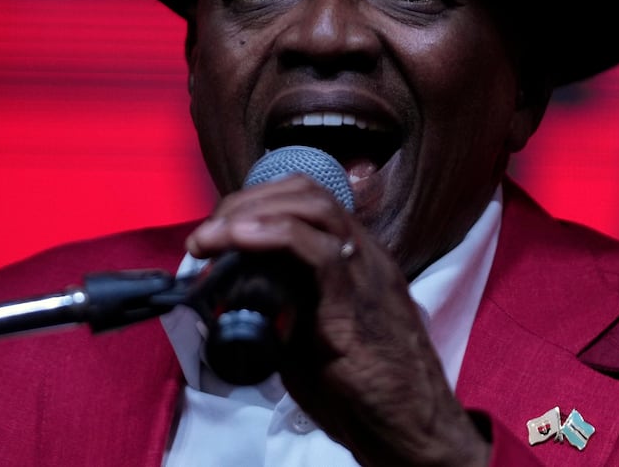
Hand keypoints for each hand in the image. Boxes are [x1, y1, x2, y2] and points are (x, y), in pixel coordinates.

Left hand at [185, 176, 490, 466]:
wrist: (412, 425)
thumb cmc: (365, 390)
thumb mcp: (315, 338)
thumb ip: (284, 310)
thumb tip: (230, 301)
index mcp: (355, 258)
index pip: (307, 200)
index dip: (256, 202)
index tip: (216, 230)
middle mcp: (363, 254)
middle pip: (306, 193)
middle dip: (247, 202)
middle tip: (206, 235)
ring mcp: (365, 273)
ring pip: (315, 208)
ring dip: (252, 214)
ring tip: (213, 237)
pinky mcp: (357, 303)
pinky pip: (321, 253)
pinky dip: (275, 237)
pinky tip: (240, 241)